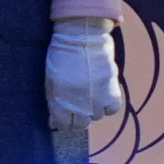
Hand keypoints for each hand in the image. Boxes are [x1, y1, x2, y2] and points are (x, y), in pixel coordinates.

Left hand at [43, 16, 123, 131]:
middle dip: (76, 119)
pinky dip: (107, 106)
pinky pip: (112, 109)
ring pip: (96, 117)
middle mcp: (80, 106)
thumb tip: (55, 121)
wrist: (82, 37)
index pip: (63, 126)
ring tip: (89, 97)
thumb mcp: (50, 80)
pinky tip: (103, 98)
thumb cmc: (61, 56)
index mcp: (61, 103)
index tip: (62, 116)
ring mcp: (97, 101)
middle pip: (80, 125)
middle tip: (76, 106)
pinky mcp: (112, 92)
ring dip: (92, 111)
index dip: (61, 122)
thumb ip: (54, 102)